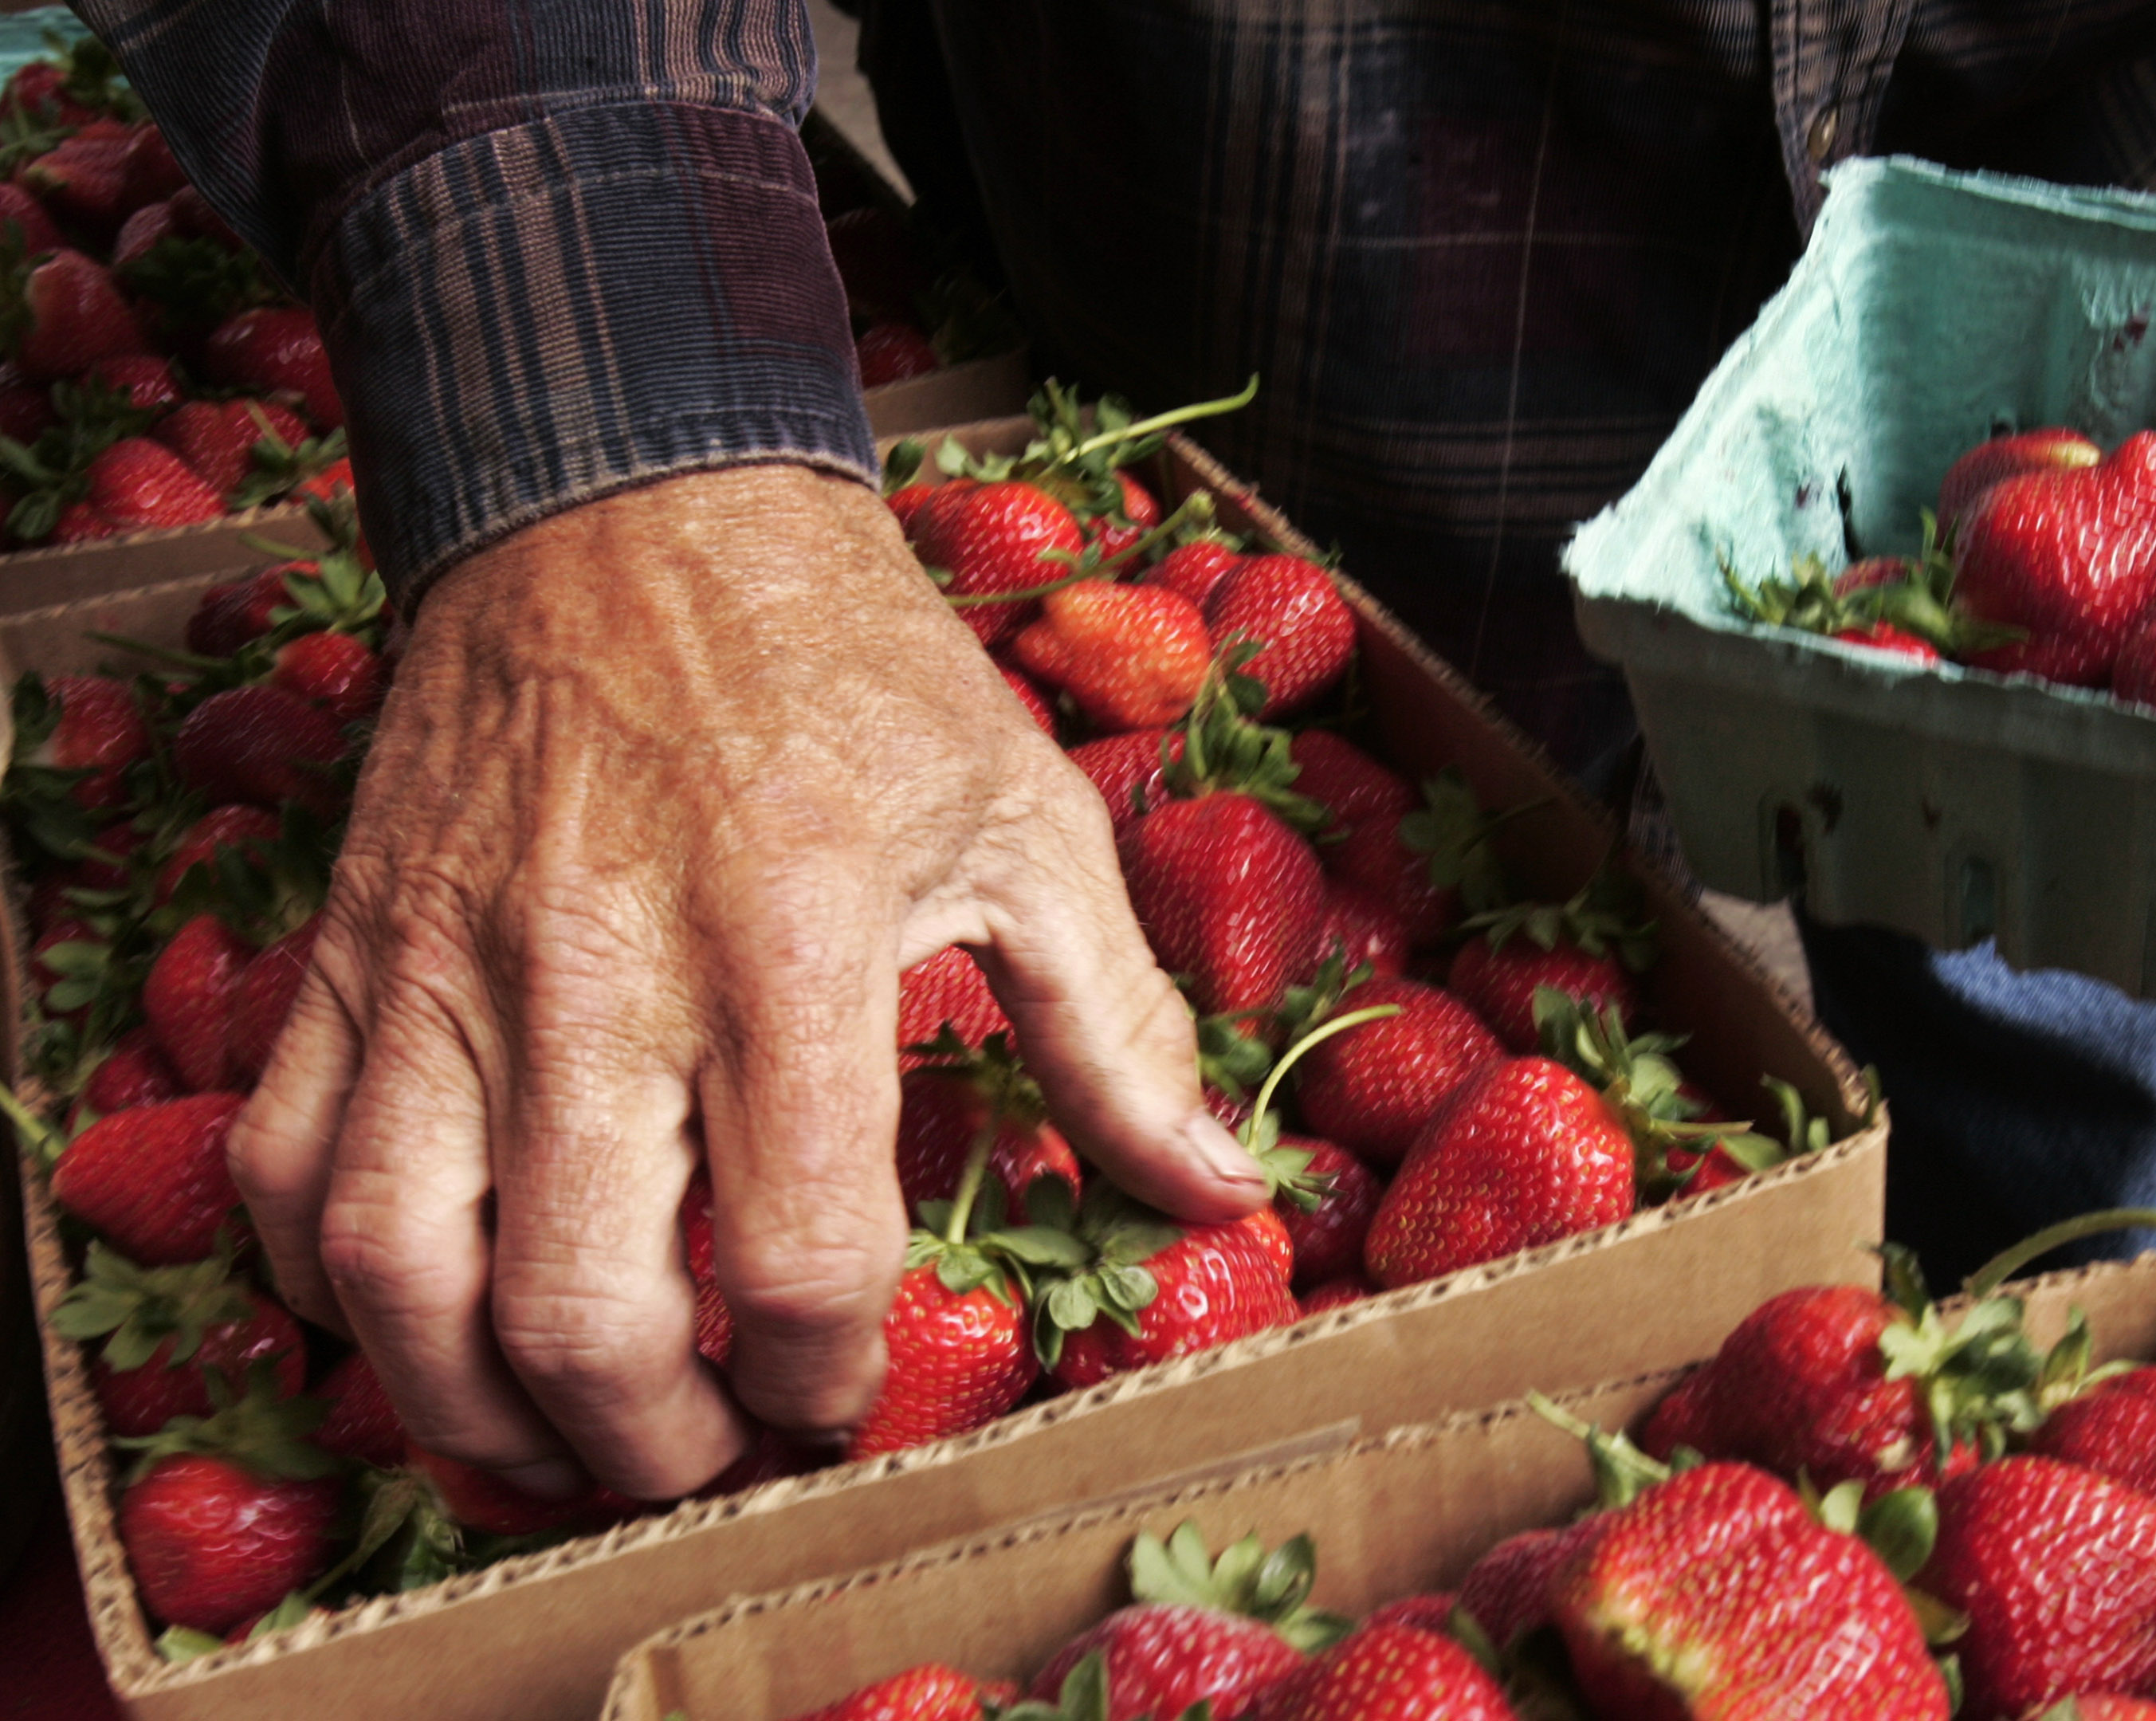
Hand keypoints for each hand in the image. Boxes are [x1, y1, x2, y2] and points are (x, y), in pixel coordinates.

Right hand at [228, 465, 1265, 1500]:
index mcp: (794, 943)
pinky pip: (285, 1163)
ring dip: (469, 1410)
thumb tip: (1222, 1195)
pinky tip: (428, 1315)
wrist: (633, 497)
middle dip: (655, 1444)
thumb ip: (1120, 1029)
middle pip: (579, 1308)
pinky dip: (332, 1283)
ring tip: (559, 1444)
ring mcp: (447, 964)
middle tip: (710, 1458)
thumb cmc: (853, 668)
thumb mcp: (1028, 821)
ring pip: (393, 1270)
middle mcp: (601, 970)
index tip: (842, 1400)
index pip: (801, 1253)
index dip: (828, 1382)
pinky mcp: (352, 947)